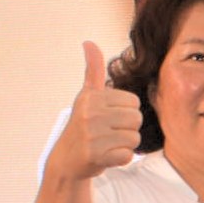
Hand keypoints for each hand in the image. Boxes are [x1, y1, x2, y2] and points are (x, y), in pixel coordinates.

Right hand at [42, 41, 140, 185]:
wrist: (67, 160)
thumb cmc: (82, 125)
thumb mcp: (86, 96)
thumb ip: (92, 70)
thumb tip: (88, 42)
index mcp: (92, 97)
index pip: (133, 102)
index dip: (126, 112)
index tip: (108, 118)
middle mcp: (90, 113)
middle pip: (136, 119)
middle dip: (127, 129)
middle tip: (109, 134)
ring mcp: (92, 135)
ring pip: (134, 138)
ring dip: (125, 145)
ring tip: (107, 144)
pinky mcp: (96, 155)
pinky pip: (128, 155)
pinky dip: (121, 159)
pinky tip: (106, 156)